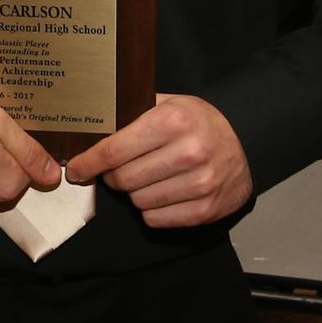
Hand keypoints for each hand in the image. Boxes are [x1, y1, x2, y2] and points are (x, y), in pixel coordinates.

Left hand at [65, 93, 252, 227]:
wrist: (246, 144)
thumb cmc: (199, 122)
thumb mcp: (170, 103)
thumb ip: (133, 113)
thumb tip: (89, 128)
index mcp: (173, 121)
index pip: (114, 151)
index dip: (88, 162)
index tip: (75, 169)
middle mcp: (188, 152)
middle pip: (122, 179)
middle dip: (112, 176)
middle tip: (118, 169)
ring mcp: (199, 184)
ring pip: (137, 201)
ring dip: (134, 192)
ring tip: (147, 177)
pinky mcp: (205, 210)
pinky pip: (155, 219)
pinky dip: (151, 209)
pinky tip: (162, 193)